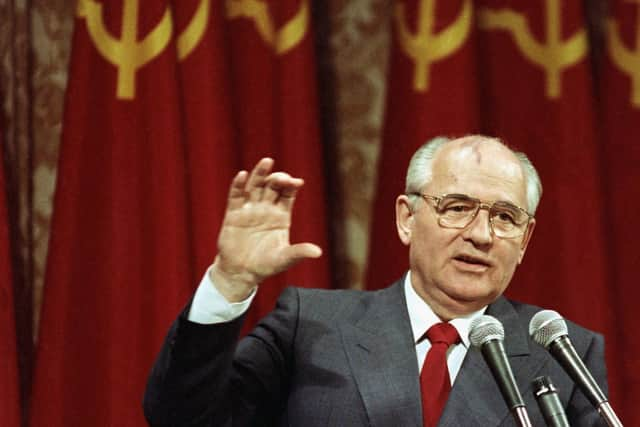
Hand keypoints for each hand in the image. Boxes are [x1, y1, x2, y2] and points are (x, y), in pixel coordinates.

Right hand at [211, 158, 321, 301]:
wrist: (241, 273)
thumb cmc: (265, 265)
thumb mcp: (284, 259)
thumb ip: (299, 253)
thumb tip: (318, 252)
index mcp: (281, 215)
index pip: (288, 194)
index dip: (292, 185)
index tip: (297, 182)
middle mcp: (266, 209)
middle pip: (272, 186)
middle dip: (278, 179)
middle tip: (282, 178)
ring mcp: (249, 210)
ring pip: (255, 186)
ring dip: (260, 174)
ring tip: (267, 162)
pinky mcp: (233, 214)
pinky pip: (236, 196)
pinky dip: (238, 185)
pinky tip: (242, 175)